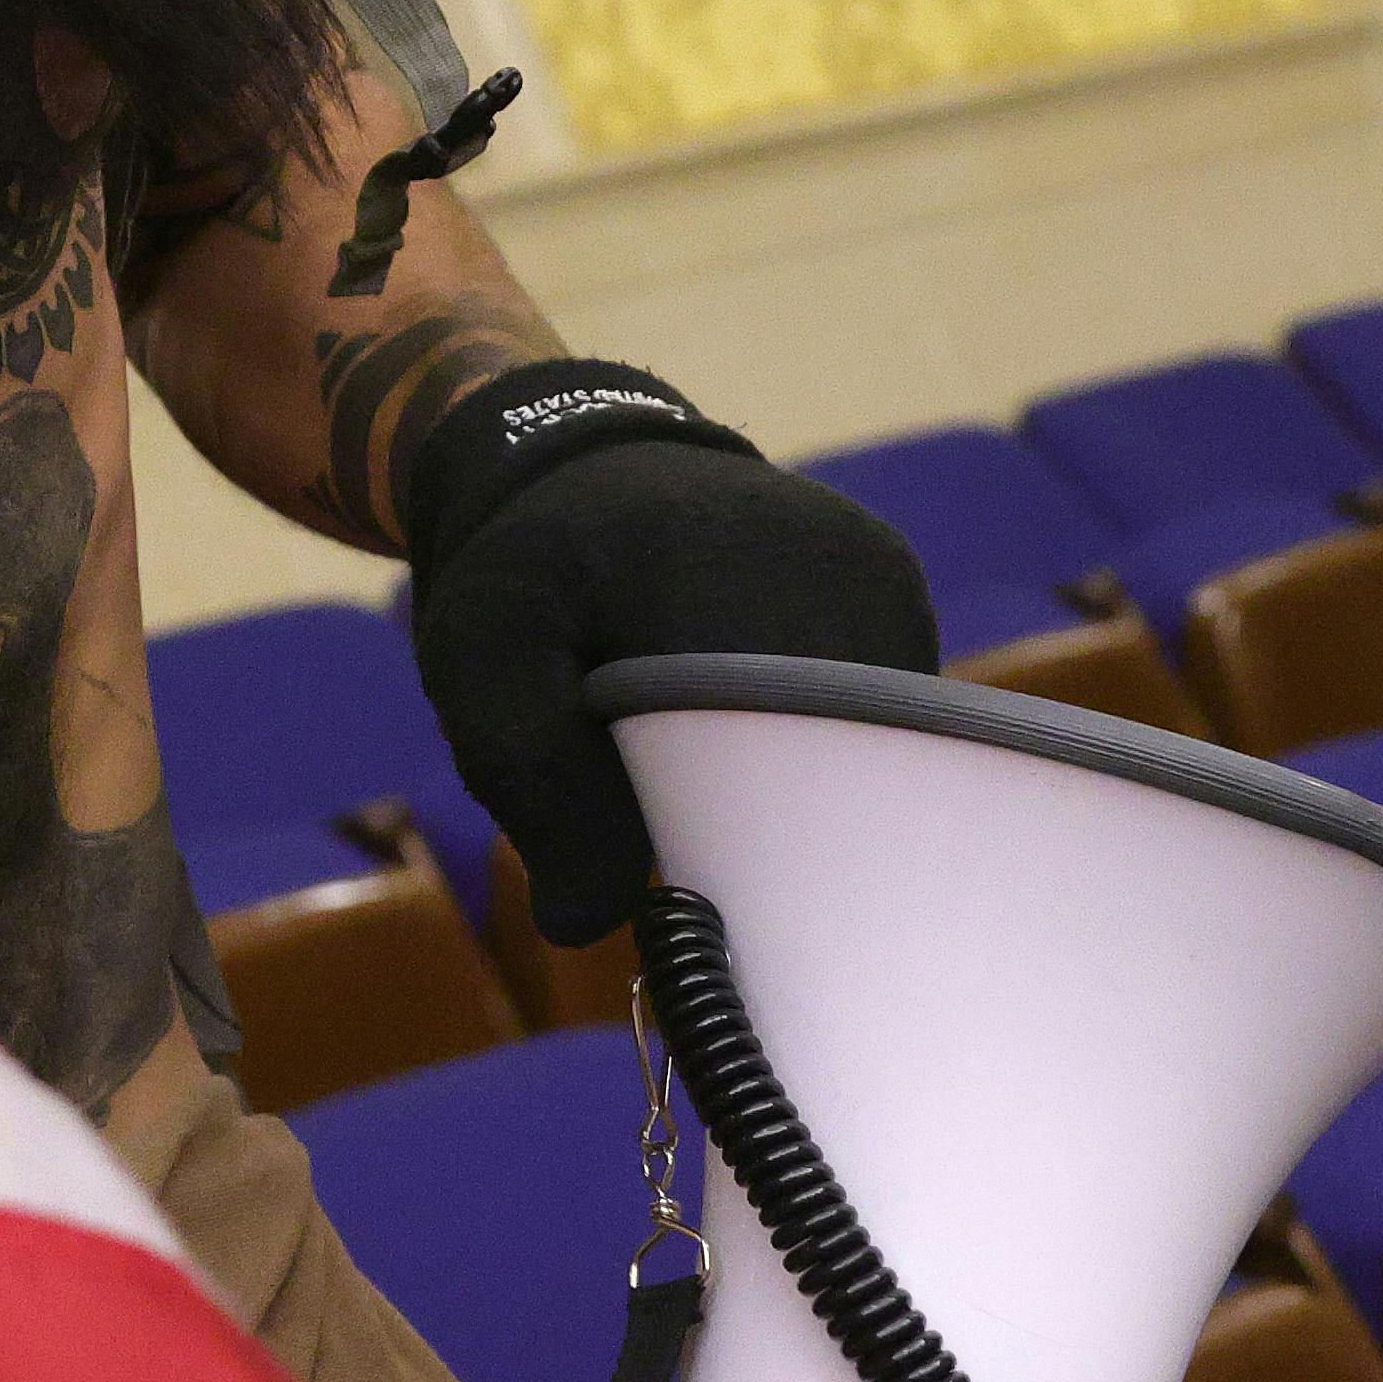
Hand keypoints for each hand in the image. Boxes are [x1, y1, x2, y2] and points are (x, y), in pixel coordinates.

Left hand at [397, 365, 937, 938]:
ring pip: (862, 753)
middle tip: (676, 826)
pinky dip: (813, 746)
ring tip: (698, 754)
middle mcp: (848, 587)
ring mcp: (887, 587)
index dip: (737, 857)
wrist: (580, 459)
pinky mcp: (897, 595)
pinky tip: (741, 726)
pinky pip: (873, 717)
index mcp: (749, 599)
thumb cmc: (528, 568)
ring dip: (786, 784)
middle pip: (837, 776)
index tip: (685, 888)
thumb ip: (529, 776)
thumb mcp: (485, 661)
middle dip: (758, 824)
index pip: (785, 785)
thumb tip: (584, 922)